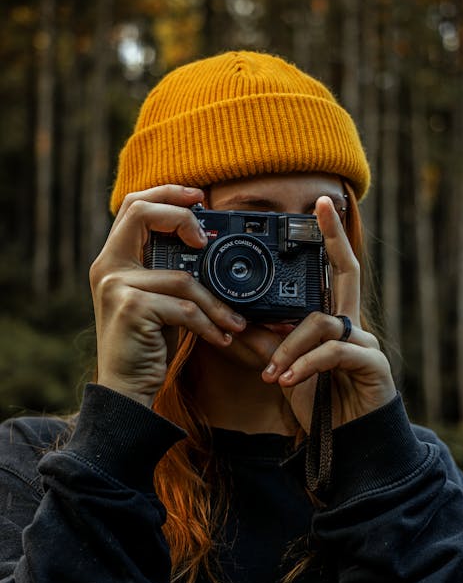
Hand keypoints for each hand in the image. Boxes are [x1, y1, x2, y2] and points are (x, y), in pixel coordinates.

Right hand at [89, 185, 245, 406]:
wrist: (125, 389)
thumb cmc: (146, 343)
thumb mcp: (156, 299)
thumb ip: (168, 271)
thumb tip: (208, 246)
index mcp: (113, 260)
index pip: (133, 206)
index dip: (166, 193)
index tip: (199, 197)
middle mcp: (107, 267)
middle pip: (142, 213)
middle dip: (182, 216)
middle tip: (206, 239)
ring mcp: (116, 287)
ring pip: (181, 276)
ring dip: (215, 303)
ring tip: (234, 322)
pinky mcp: (131, 309)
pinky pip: (184, 307)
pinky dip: (209, 324)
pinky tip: (221, 338)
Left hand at [261, 196, 395, 431]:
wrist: (348, 446)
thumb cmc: (319, 402)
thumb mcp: (285, 367)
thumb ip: (265, 341)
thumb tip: (231, 318)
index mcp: (334, 319)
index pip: (332, 270)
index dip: (329, 237)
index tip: (320, 205)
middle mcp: (353, 323)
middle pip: (347, 270)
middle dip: (333, 236)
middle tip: (320, 206)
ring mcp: (366, 342)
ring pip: (323, 322)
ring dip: (291, 346)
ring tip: (272, 373)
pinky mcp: (372, 364)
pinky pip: (333, 352)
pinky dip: (306, 363)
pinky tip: (287, 380)